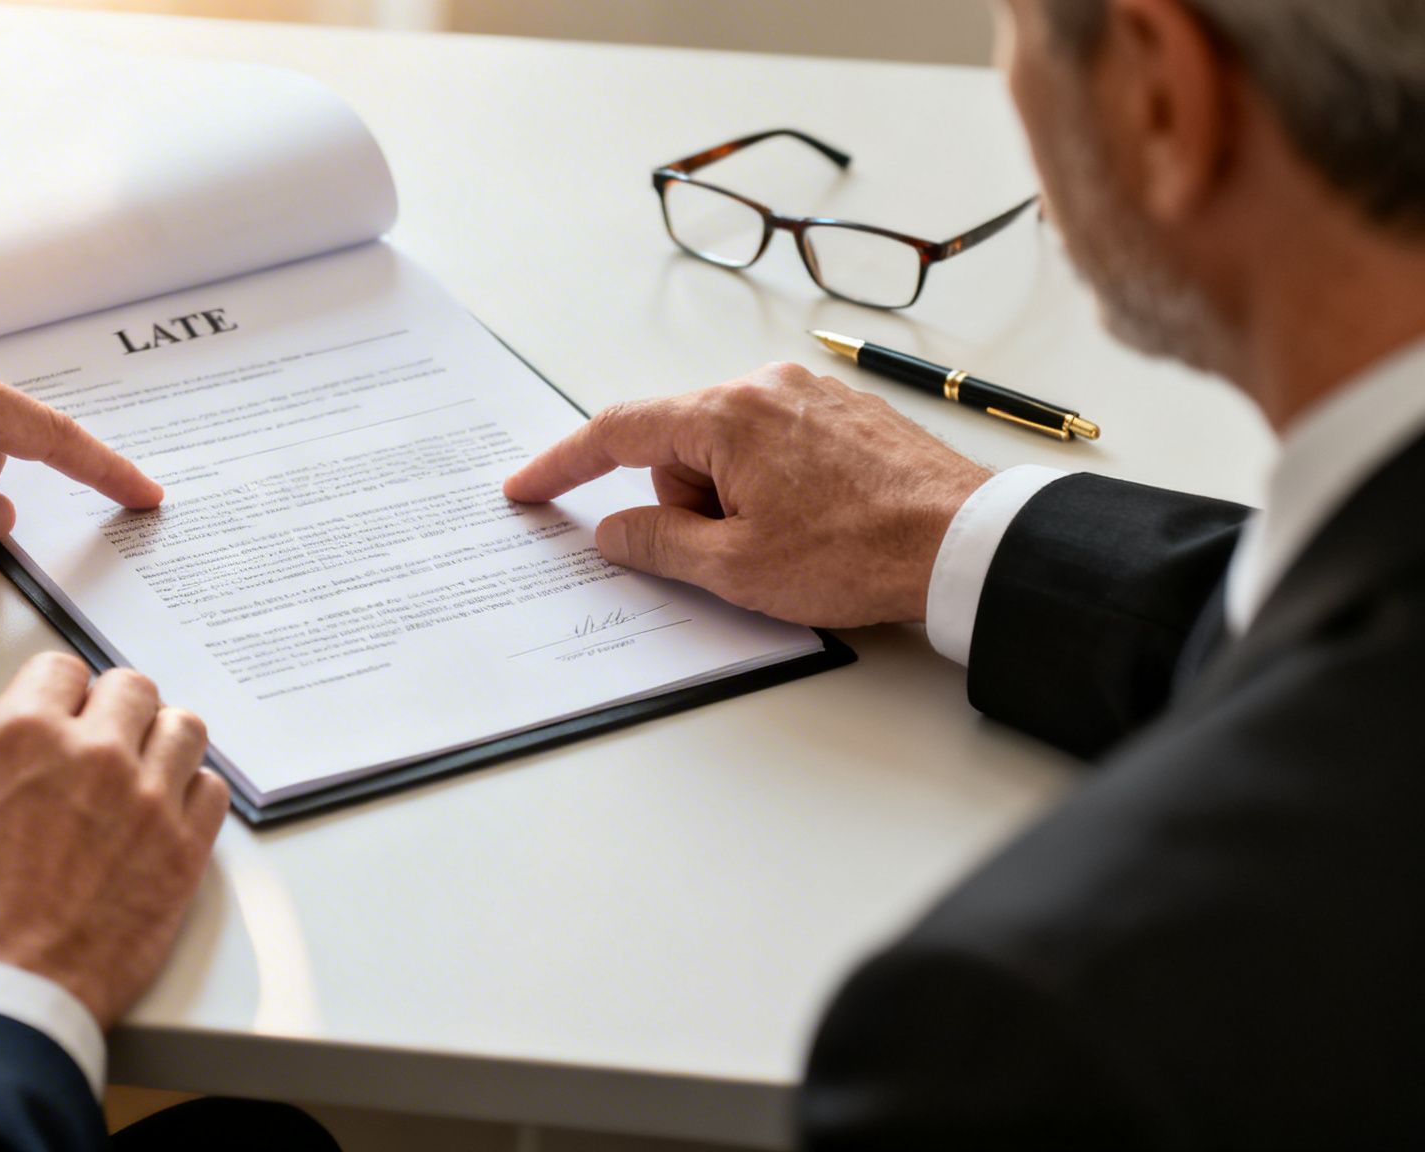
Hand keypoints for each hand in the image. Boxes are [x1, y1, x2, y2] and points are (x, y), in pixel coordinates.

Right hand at [0, 654, 228, 1028]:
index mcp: (22, 735)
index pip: (63, 669)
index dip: (56, 694)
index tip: (56, 719)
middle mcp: (94, 755)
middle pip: (132, 688)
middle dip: (113, 709)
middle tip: (97, 746)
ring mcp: (147, 801)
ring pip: (184, 729)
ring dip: (161, 742)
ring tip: (139, 773)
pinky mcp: (183, 852)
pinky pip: (212, 789)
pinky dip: (192, 793)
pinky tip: (163, 814)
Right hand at [503, 363, 992, 626]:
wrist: (965, 543)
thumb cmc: (859, 553)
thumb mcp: (734, 568)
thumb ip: (657, 544)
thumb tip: (616, 530)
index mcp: (727, 415)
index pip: (618, 432)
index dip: (564, 465)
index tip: (529, 488)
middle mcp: (765, 386)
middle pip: (680, 445)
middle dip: (686, 503)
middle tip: (734, 552)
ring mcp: (810, 394)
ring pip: (729, 448)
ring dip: (733, 499)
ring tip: (790, 542)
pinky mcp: (845, 412)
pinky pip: (774, 446)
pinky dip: (772, 486)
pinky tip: (815, 524)